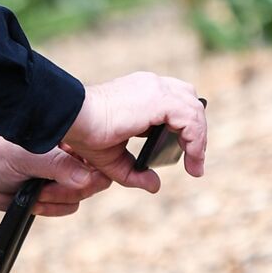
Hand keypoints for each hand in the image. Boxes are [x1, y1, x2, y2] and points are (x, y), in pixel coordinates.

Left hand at [0, 132, 111, 215]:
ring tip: (35, 192)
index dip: (93, 169)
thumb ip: (58, 166)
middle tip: (46, 187)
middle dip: (68, 189)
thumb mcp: (27, 157)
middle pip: (94, 179)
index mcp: (68, 137)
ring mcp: (64, 176)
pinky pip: (69, 207)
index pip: (98, 153)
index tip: (77, 178)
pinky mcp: (57, 195)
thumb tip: (87, 178)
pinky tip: (34, 201)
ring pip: (80, 196)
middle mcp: (70, 155)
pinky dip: (51, 208)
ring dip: (56, 199)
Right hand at [60, 72, 207, 191]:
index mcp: (142, 92)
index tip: (188, 152)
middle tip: (194, 159)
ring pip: (194, 109)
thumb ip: (135, 172)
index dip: (186, 125)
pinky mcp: (160, 99)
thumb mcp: (114, 159)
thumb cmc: (86, 134)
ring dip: (199, 138)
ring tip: (195, 165)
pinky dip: (195, 139)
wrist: (73, 119)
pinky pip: (190, 118)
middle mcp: (151, 86)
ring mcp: (156, 89)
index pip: (176, 101)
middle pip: (189, 101)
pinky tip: (191, 158)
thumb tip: (155, 186)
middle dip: (197, 129)